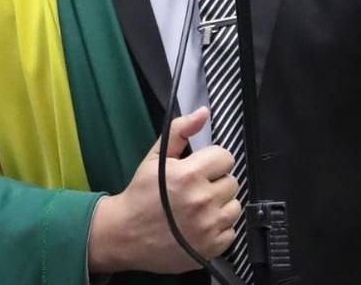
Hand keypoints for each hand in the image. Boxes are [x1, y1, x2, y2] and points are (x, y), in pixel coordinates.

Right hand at [88, 106, 240, 273]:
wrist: (125, 234)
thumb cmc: (141, 193)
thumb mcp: (155, 157)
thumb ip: (180, 131)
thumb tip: (203, 112)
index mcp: (189, 174)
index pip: (225, 157)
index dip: (212, 160)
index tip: (200, 167)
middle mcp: (202, 200)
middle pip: (232, 181)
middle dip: (216, 181)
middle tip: (197, 187)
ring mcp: (208, 227)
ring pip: (234, 205)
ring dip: (220, 204)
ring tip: (199, 206)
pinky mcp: (211, 248)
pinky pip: (231, 231)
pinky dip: (219, 227)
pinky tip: (200, 224)